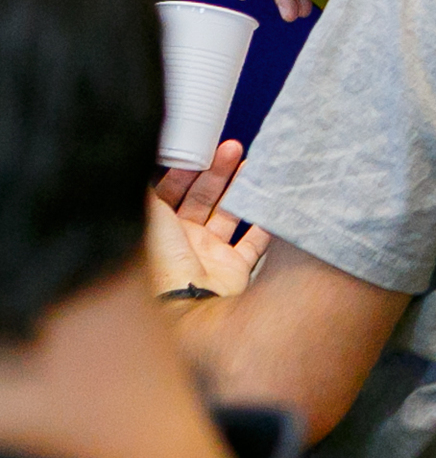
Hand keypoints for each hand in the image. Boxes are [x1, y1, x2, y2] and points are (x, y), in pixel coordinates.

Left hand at [148, 139, 270, 297]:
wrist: (188, 307)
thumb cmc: (164, 264)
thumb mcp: (151, 219)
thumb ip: (150, 191)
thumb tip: (143, 162)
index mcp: (162, 230)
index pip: (174, 192)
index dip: (187, 171)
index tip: (202, 151)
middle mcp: (186, 241)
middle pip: (203, 199)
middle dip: (216, 173)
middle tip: (231, 149)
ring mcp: (211, 254)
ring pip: (229, 214)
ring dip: (240, 190)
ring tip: (252, 165)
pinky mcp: (235, 268)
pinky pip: (253, 240)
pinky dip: (263, 222)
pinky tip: (270, 199)